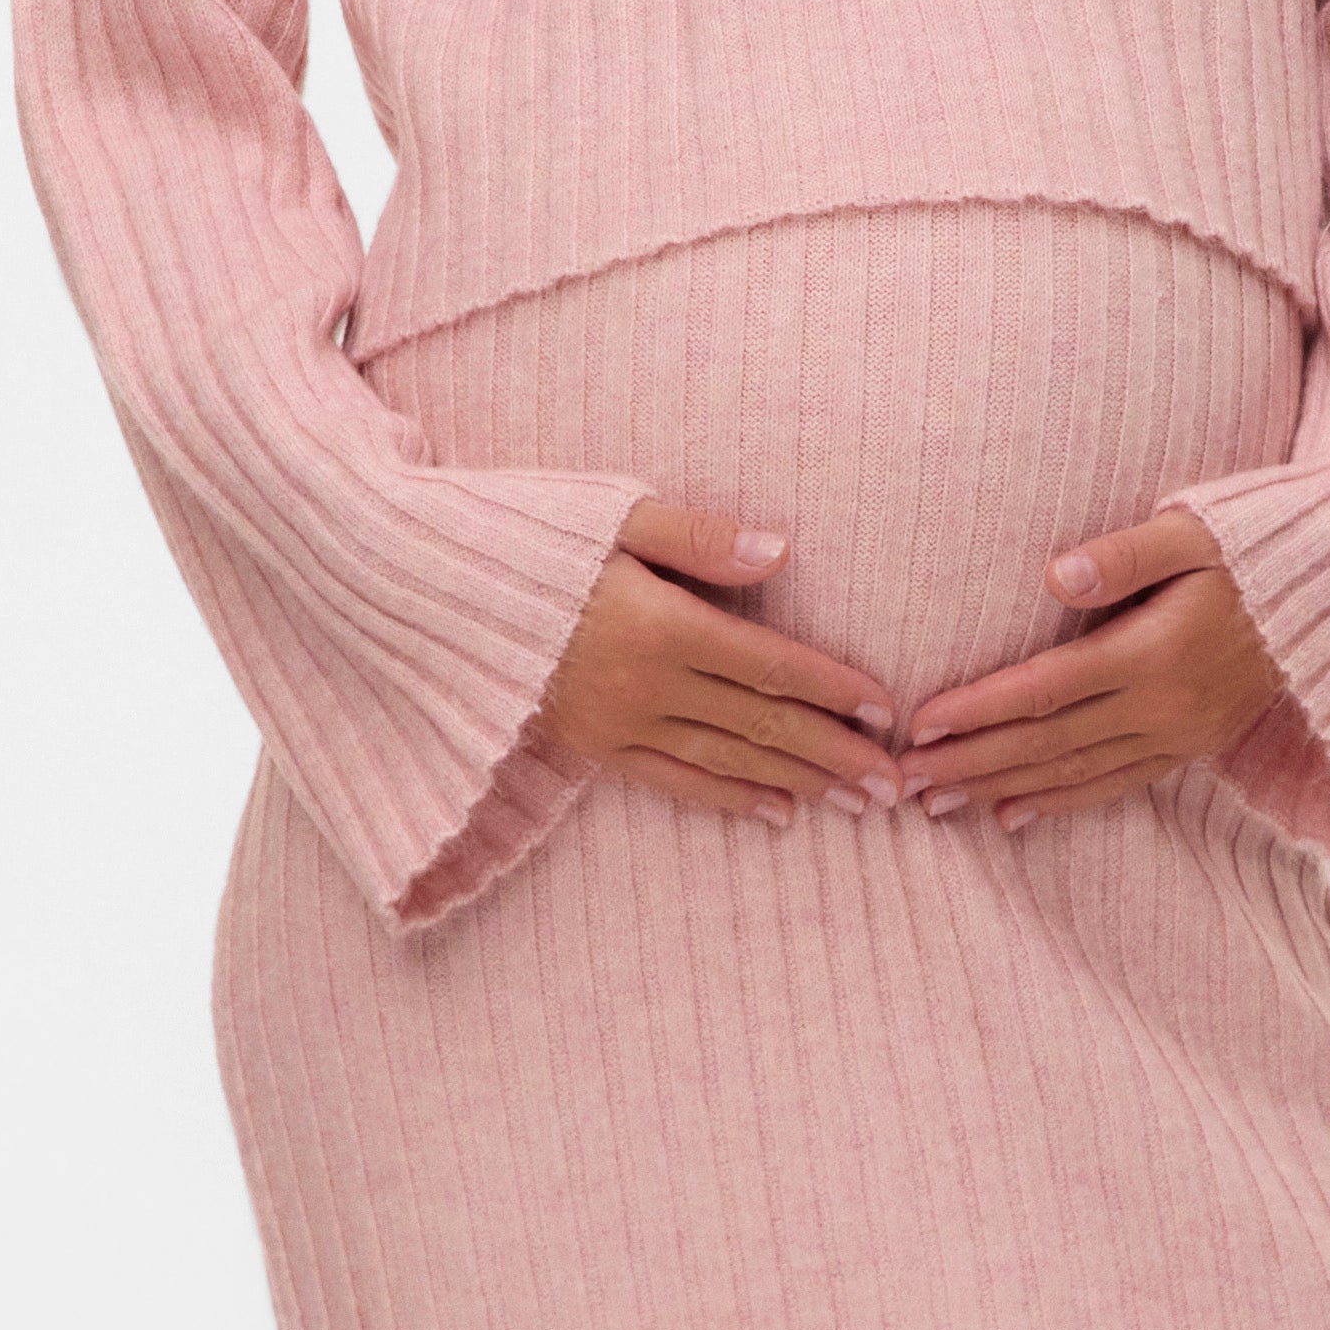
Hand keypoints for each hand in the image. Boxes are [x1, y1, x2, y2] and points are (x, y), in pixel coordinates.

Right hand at [530, 495, 904, 834]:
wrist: (434, 594)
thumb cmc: (531, 539)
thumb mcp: (614, 515)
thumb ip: (699, 537)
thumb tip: (782, 552)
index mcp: (661, 625)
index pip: (769, 667)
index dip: (832, 689)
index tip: (884, 710)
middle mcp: (646, 686)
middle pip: (762, 726)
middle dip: (835, 755)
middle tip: (894, 784)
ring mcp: (618, 725)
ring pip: (727, 762)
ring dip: (799, 785)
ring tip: (857, 805)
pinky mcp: (591, 748)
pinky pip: (673, 782)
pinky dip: (728, 800)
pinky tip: (777, 814)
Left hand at [897, 506, 1281, 828]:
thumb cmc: (1257, 549)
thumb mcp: (1195, 531)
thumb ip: (1125, 554)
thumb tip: (1056, 578)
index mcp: (1156, 651)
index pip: (1046, 689)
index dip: (979, 710)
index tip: (920, 723)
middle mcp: (1164, 706)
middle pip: (1047, 744)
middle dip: (971, 763)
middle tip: (904, 781)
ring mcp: (1180, 734)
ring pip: (1075, 775)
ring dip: (1002, 791)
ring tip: (938, 806)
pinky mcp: (1192, 747)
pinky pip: (1116, 786)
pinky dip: (1061, 805)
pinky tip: (1011, 816)